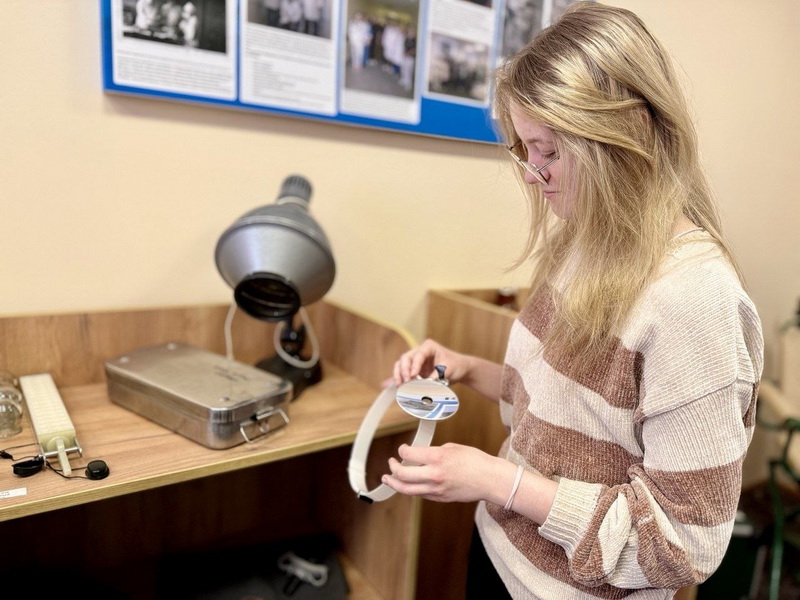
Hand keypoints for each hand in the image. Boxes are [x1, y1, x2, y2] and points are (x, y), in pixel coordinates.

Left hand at [381, 442, 504, 503]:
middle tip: (391, 463)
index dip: (402, 450)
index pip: (408, 454)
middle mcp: (434, 475)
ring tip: (387, 479)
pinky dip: (411, 489)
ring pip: (407, 489)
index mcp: (437, 458)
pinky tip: (408, 484)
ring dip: (394, 483)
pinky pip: (420, 494)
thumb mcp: (452, 448)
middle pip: (403, 475)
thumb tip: (421, 456)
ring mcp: (436, 489)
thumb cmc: (475, 460)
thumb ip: (433, 452)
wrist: (489, 479)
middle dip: (393, 468)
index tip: (402, 449)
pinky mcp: (440, 498)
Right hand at [389, 339, 468, 386]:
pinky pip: (403, 374)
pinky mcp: (415, 372)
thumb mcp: (447, 371)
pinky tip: (387, 386)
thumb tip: (424, 387)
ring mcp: (416, 362)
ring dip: (398, 375)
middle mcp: (419, 352)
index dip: (414, 366)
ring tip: (399, 385)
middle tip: (406, 382)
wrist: (461, 370)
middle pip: (405, 359)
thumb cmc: (456, 366)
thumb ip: (435, 378)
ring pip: (401, 365)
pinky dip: (396, 379)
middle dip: (403, 370)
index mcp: (428, 347)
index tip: (413, 376)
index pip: (417, 355)